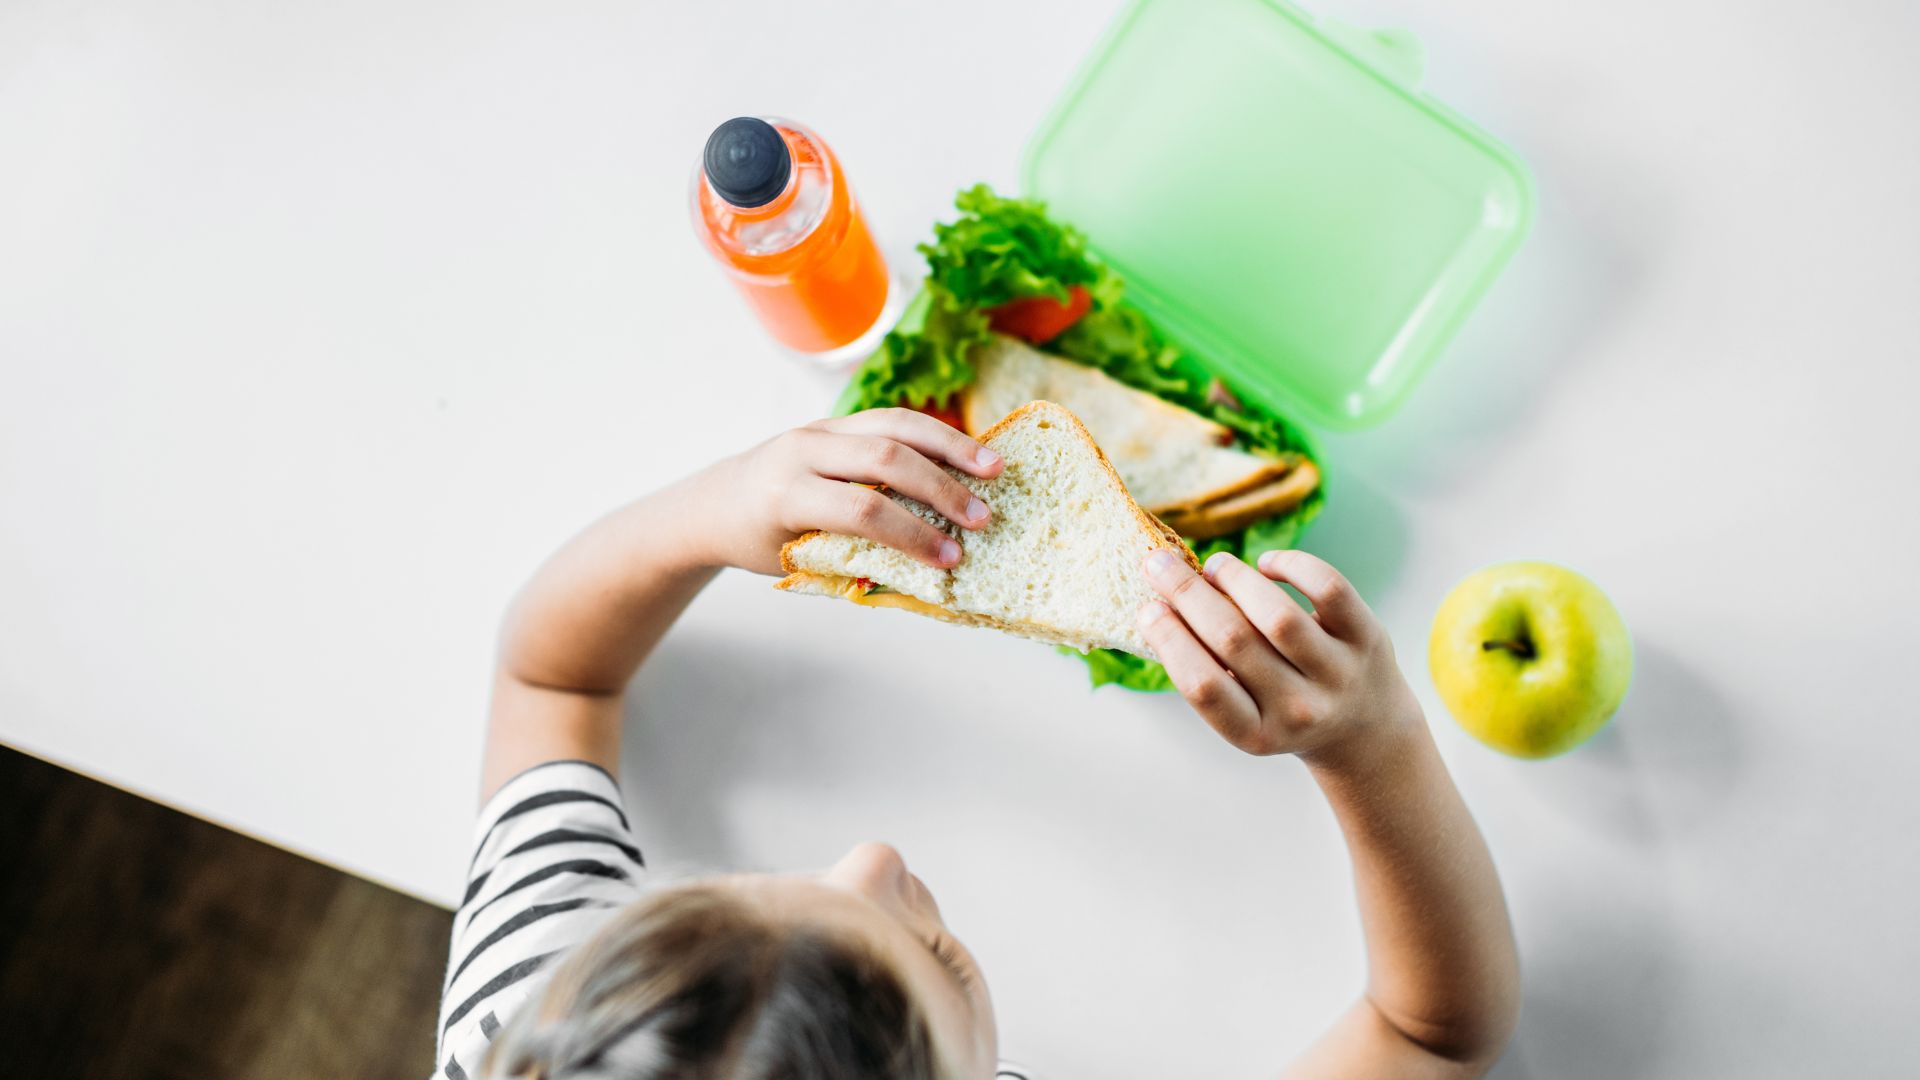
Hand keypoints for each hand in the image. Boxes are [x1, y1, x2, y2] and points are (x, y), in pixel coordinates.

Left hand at [704, 408, 1004, 576]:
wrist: (715, 502)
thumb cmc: (758, 543)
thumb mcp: (796, 561)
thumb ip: (852, 560)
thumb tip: (925, 576)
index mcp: (785, 495)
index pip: (860, 509)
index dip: (911, 535)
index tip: (950, 559)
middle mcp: (801, 451)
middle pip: (884, 457)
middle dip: (940, 488)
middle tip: (982, 518)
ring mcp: (820, 428)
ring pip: (894, 423)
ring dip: (950, 446)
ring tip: (994, 467)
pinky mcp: (836, 420)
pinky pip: (891, 419)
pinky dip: (934, 435)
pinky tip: (969, 453)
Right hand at [1137, 549, 1419, 763]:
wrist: (1364, 729)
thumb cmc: (1283, 709)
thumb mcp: (1246, 713)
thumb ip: (1208, 669)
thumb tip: (1160, 600)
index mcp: (1256, 735)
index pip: (1203, 687)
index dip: (1169, 641)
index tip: (1145, 607)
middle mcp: (1300, 709)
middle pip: (1234, 641)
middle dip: (1187, 594)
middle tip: (1157, 562)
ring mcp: (1338, 674)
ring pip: (1278, 615)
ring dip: (1236, 579)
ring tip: (1215, 565)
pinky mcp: (1368, 638)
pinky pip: (1329, 588)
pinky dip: (1293, 566)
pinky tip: (1267, 564)